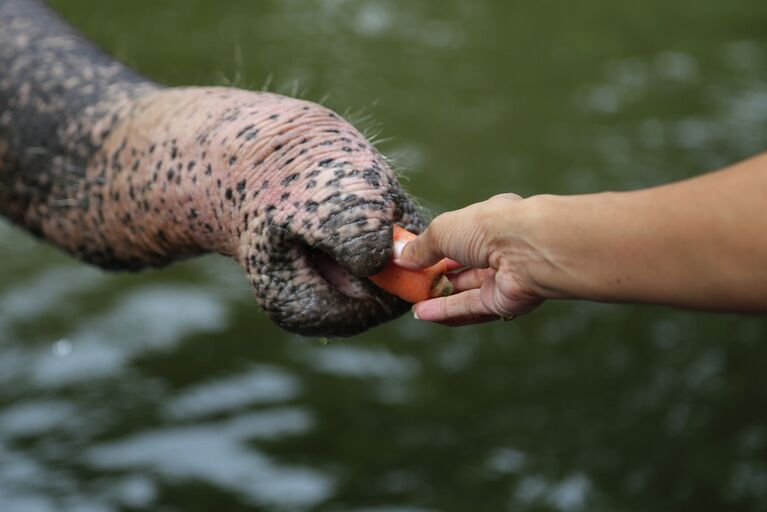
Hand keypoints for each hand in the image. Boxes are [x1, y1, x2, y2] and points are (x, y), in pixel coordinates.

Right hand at [398, 194, 544, 324]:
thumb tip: (402, 258)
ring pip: (465, 290)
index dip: (436, 247)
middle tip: (410, 283)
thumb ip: (422, 247)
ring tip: (412, 302)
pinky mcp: (503, 301)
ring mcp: (503, 276)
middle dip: (435, 275)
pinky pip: (469, 306)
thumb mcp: (442, 230)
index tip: (414, 258)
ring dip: (437, 297)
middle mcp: (499, 248)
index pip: (461, 235)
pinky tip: (422, 313)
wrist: (525, 250)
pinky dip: (445, 310)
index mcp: (490, 222)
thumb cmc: (487, 228)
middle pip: (463, 266)